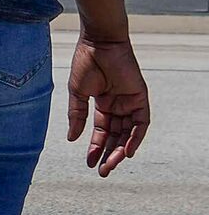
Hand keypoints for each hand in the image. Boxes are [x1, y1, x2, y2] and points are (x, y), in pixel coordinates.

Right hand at [68, 36, 149, 175]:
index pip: (102, 132)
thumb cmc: (85, 63)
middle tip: (101, 171)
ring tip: (109, 165)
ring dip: (120, 151)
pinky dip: (135, 138)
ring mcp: (130, 103)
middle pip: (116, 136)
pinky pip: (141, 124)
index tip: (88, 162)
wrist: (98, 42)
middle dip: (109, 154)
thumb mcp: (77, 93)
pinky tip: (126, 152)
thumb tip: (72, 138)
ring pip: (129, 133)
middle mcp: (119, 106)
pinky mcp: (140, 98)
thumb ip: (76, 115)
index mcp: (103, 104)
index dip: (95, 148)